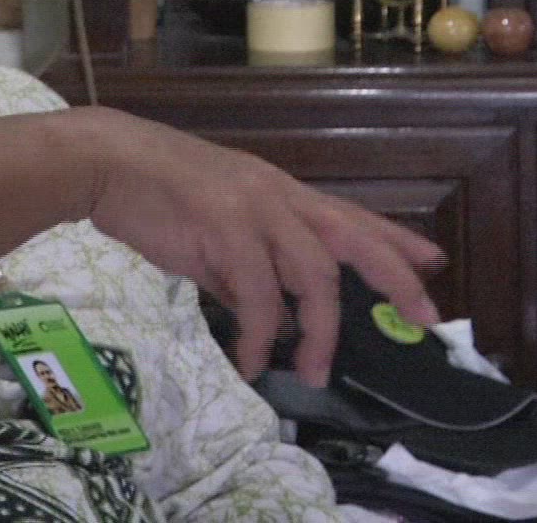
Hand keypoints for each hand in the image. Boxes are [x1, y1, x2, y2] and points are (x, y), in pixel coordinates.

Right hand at [59, 107, 443, 384]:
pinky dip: (260, 335)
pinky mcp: (225, 228)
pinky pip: (257, 296)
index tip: (432, 264)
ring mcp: (254, 209)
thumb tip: (271, 319)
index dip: (393, 240)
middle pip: (352, 239)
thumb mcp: (212, 233)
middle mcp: (277, 196)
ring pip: (314, 275)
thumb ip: (245, 273)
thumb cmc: (152, 194)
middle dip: (395, 278)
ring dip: (321, 330)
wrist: (104, 163)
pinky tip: (252, 361)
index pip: (348, 216)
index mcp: (277, 191)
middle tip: (424, 318)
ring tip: (316, 372)